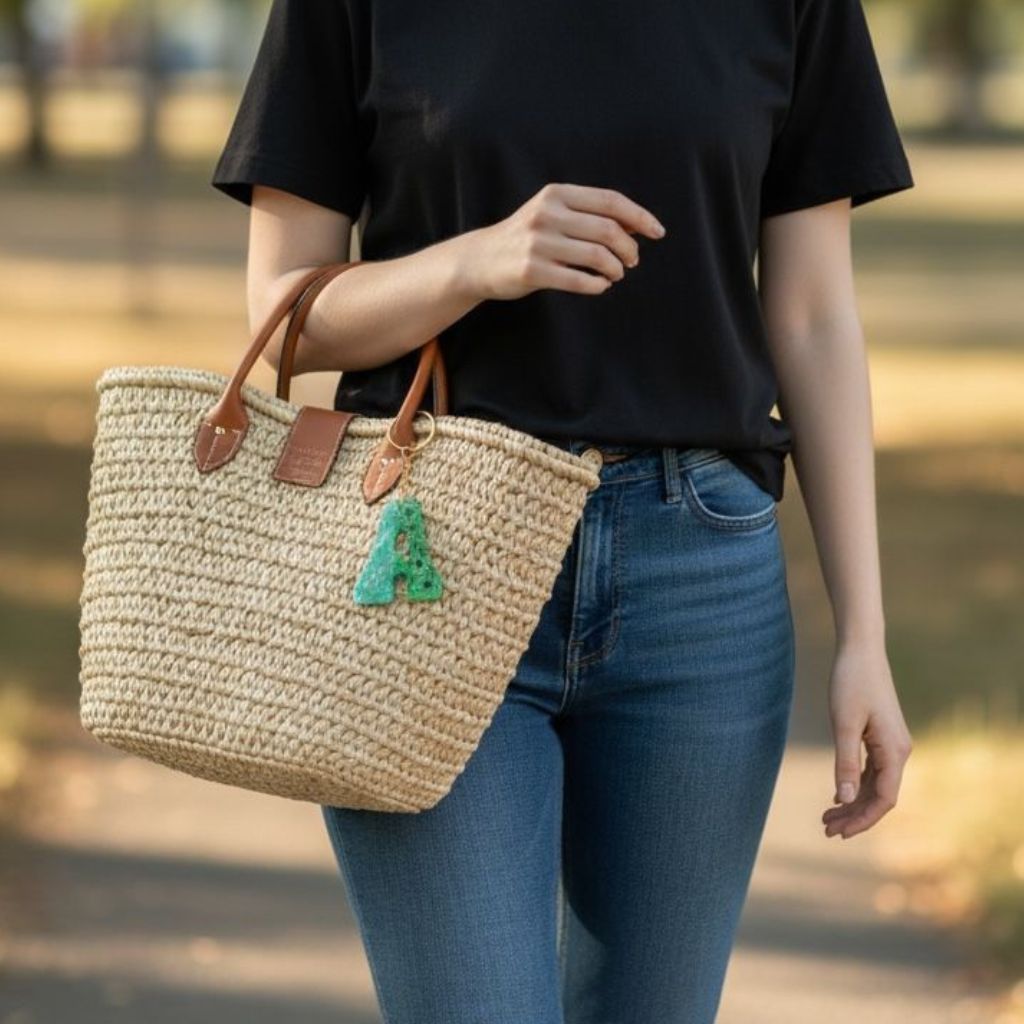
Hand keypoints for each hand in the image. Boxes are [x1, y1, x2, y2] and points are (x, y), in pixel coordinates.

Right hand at [457, 182, 666, 301]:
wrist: (481, 260)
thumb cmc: (526, 237)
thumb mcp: (552, 213)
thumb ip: (588, 215)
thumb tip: (634, 227)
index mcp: (557, 194)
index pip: (611, 201)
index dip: (639, 217)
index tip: (657, 232)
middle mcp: (547, 214)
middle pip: (608, 230)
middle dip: (629, 249)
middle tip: (632, 261)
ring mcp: (538, 243)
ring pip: (597, 256)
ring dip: (615, 269)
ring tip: (615, 274)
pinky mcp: (533, 271)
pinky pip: (579, 280)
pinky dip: (598, 285)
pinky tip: (600, 286)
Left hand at [822, 640, 912, 839]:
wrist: (861, 650)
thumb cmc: (851, 682)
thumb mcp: (844, 724)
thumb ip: (846, 762)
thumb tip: (845, 799)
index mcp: (895, 752)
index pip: (884, 799)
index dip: (863, 819)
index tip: (839, 832)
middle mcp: (899, 752)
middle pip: (880, 796)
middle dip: (855, 816)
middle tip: (826, 829)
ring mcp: (892, 745)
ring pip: (875, 785)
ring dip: (853, 803)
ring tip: (827, 818)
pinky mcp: (882, 737)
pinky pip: (873, 770)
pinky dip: (856, 785)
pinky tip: (838, 796)